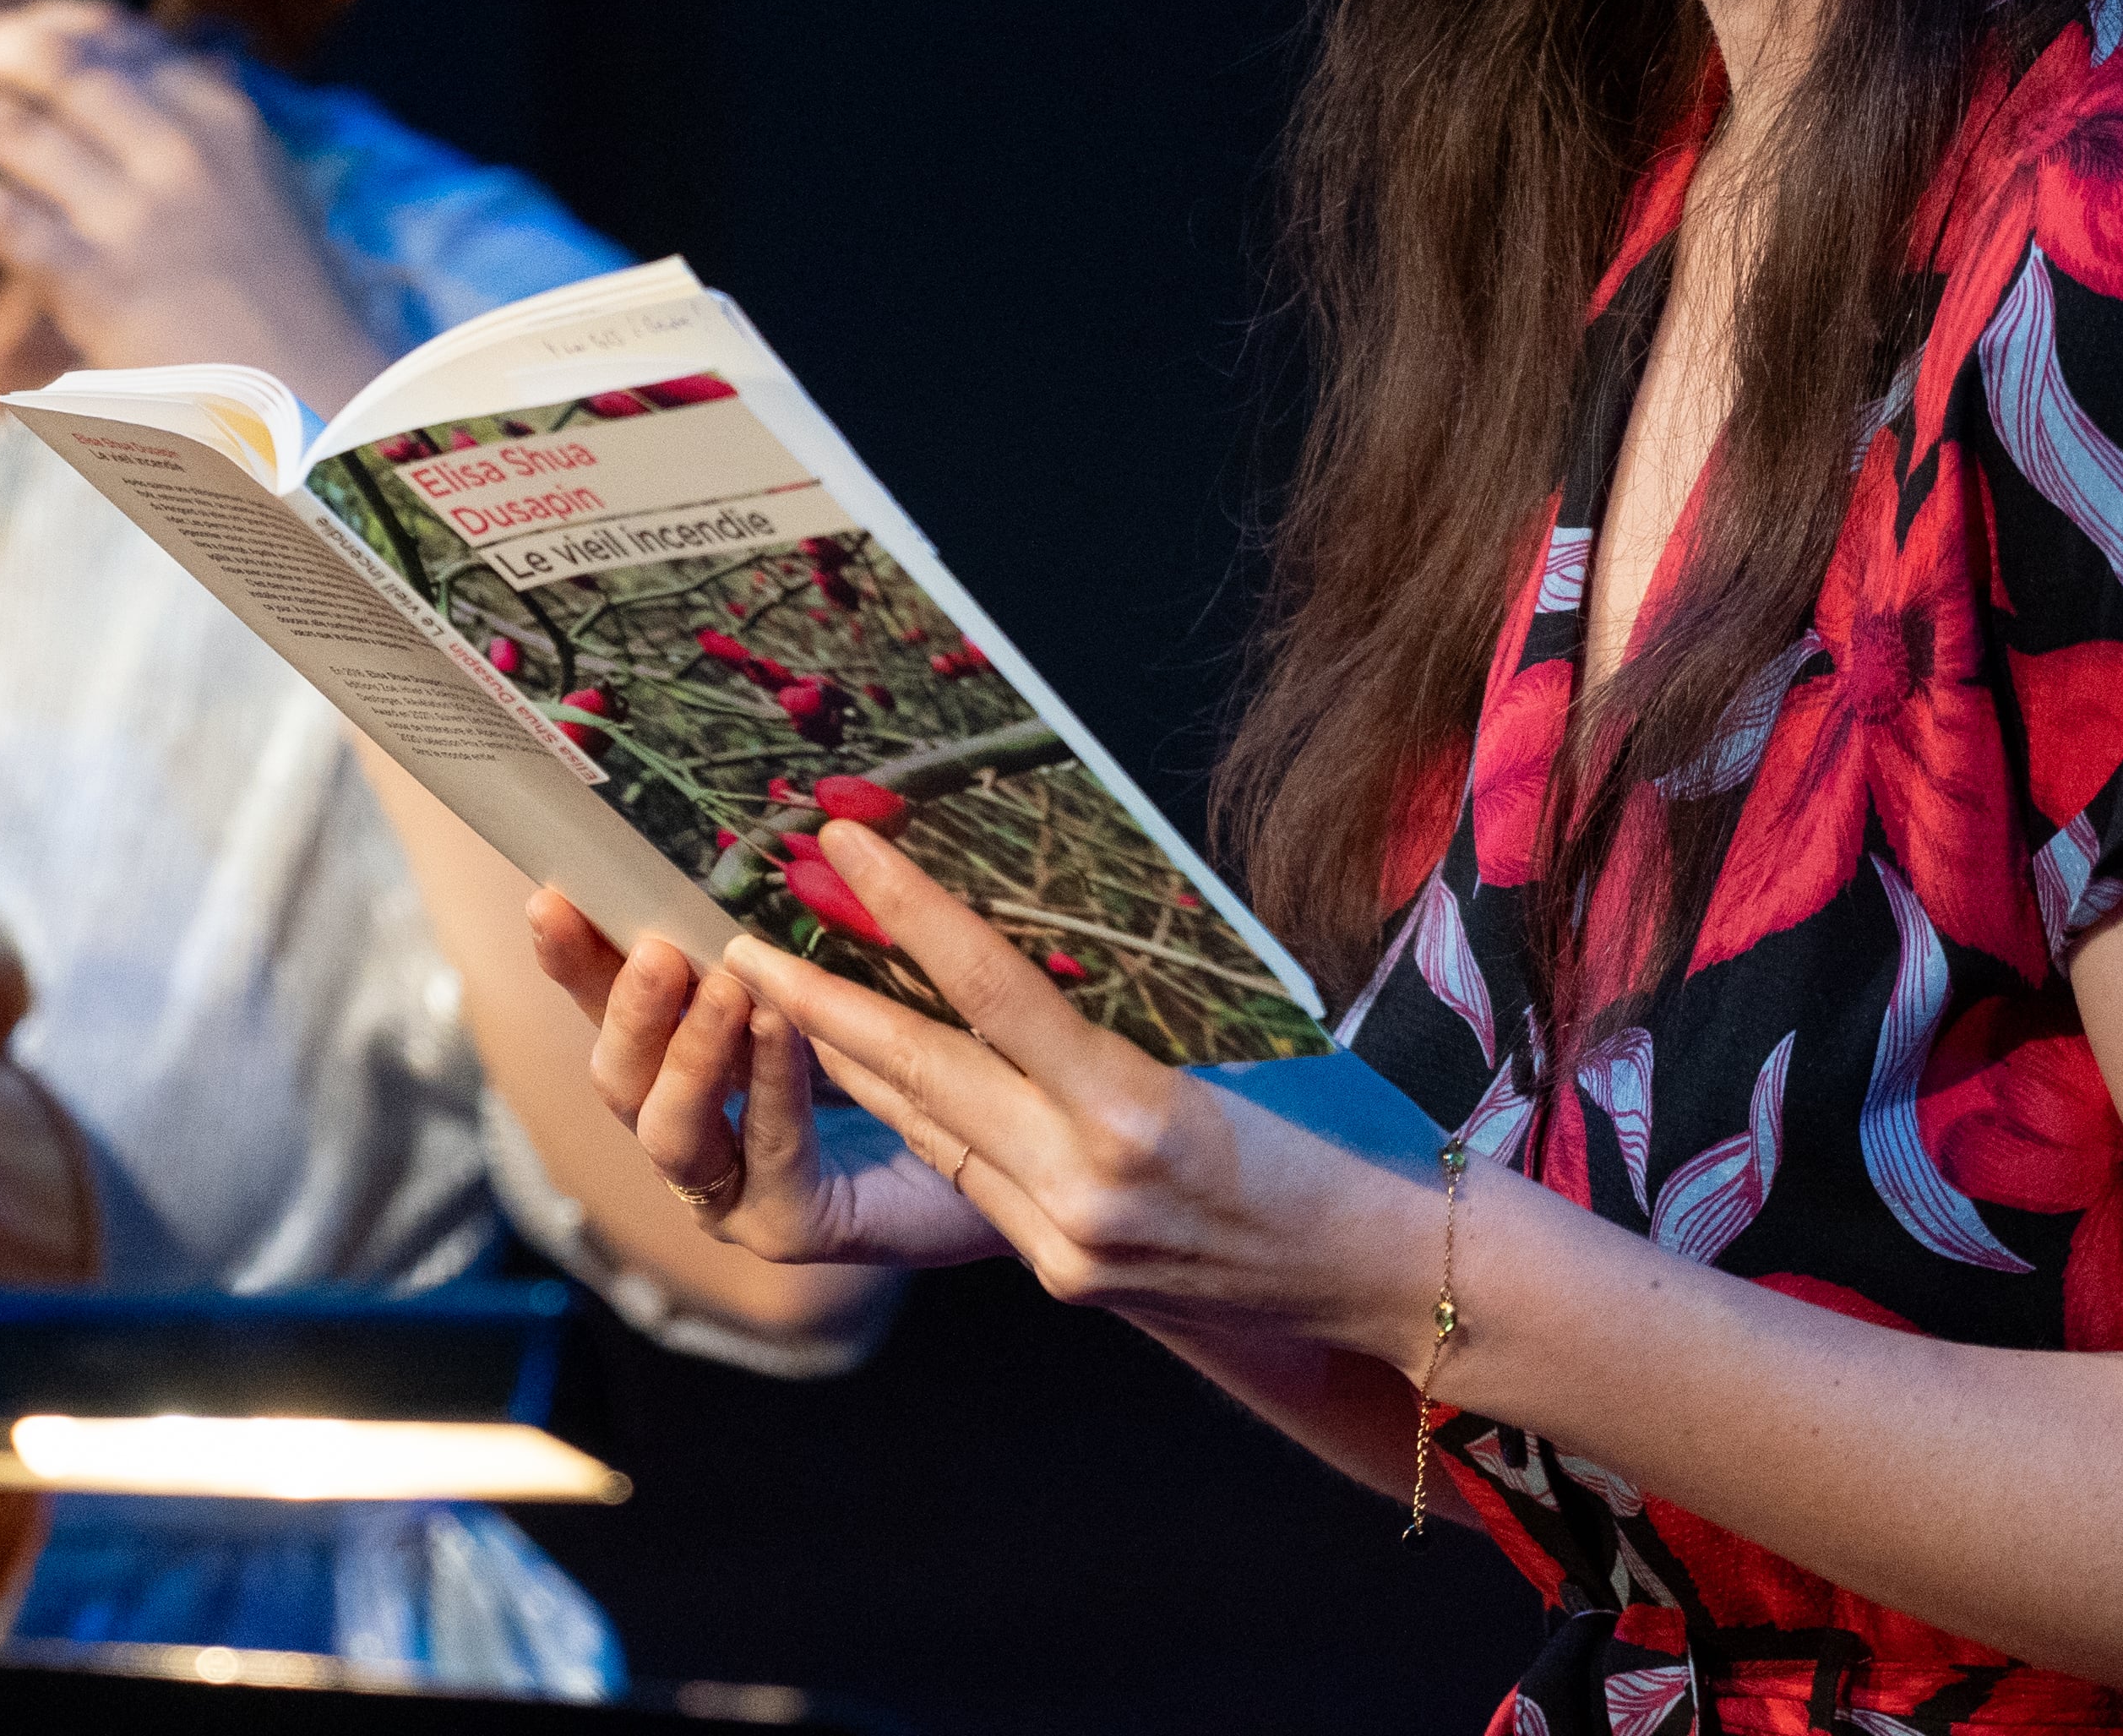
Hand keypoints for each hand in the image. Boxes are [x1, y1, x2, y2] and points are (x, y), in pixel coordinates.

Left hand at [0, 0, 387, 409]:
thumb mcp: (260, 189)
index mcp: (222, 116)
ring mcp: (133, 211)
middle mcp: (178, 147)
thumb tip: (146, 80)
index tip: (14, 30)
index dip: (51, 23)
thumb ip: (199, 133)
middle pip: (56, 66)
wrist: (312, 398)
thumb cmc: (282, 304)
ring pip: (10, 128)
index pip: (121, 36)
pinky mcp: (92, 276)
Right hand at [525, 889, 1007, 1268]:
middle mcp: (699, 1127)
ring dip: (687, 1052)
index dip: (578, 956)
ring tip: (724, 985)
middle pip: (616, 1075)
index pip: (614, 1006)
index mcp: (694, 1055)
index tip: (555, 893)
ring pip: (666, 1132)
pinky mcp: (791, 1228)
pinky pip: (761, 1162)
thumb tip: (771, 831)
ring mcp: (734, 1189)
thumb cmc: (944, 1046)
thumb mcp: (851, 968)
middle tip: (655, 946)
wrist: (1033, 1151)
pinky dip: (767, 1091)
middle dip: (618, 1006)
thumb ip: (797, 923)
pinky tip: (783, 1029)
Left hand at [685, 821, 1431, 1341]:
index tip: (847, 846)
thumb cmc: (1320, 1134)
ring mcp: (1068, 1240)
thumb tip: (1000, 946)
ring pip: (932, 1129)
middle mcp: (1089, 1185)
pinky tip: (869, 1075)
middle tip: (744, 945)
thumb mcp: (1220, 1055)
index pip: (996, 993)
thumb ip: (1103, 1023)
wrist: (1378, 1273)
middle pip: (930, 1073)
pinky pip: (967, 1177)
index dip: (913, 913)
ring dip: (851, 1062)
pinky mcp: (1063, 1275)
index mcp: (1137, 1112)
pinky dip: (917, 1121)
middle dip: (824, 1006)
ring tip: (780, 996)